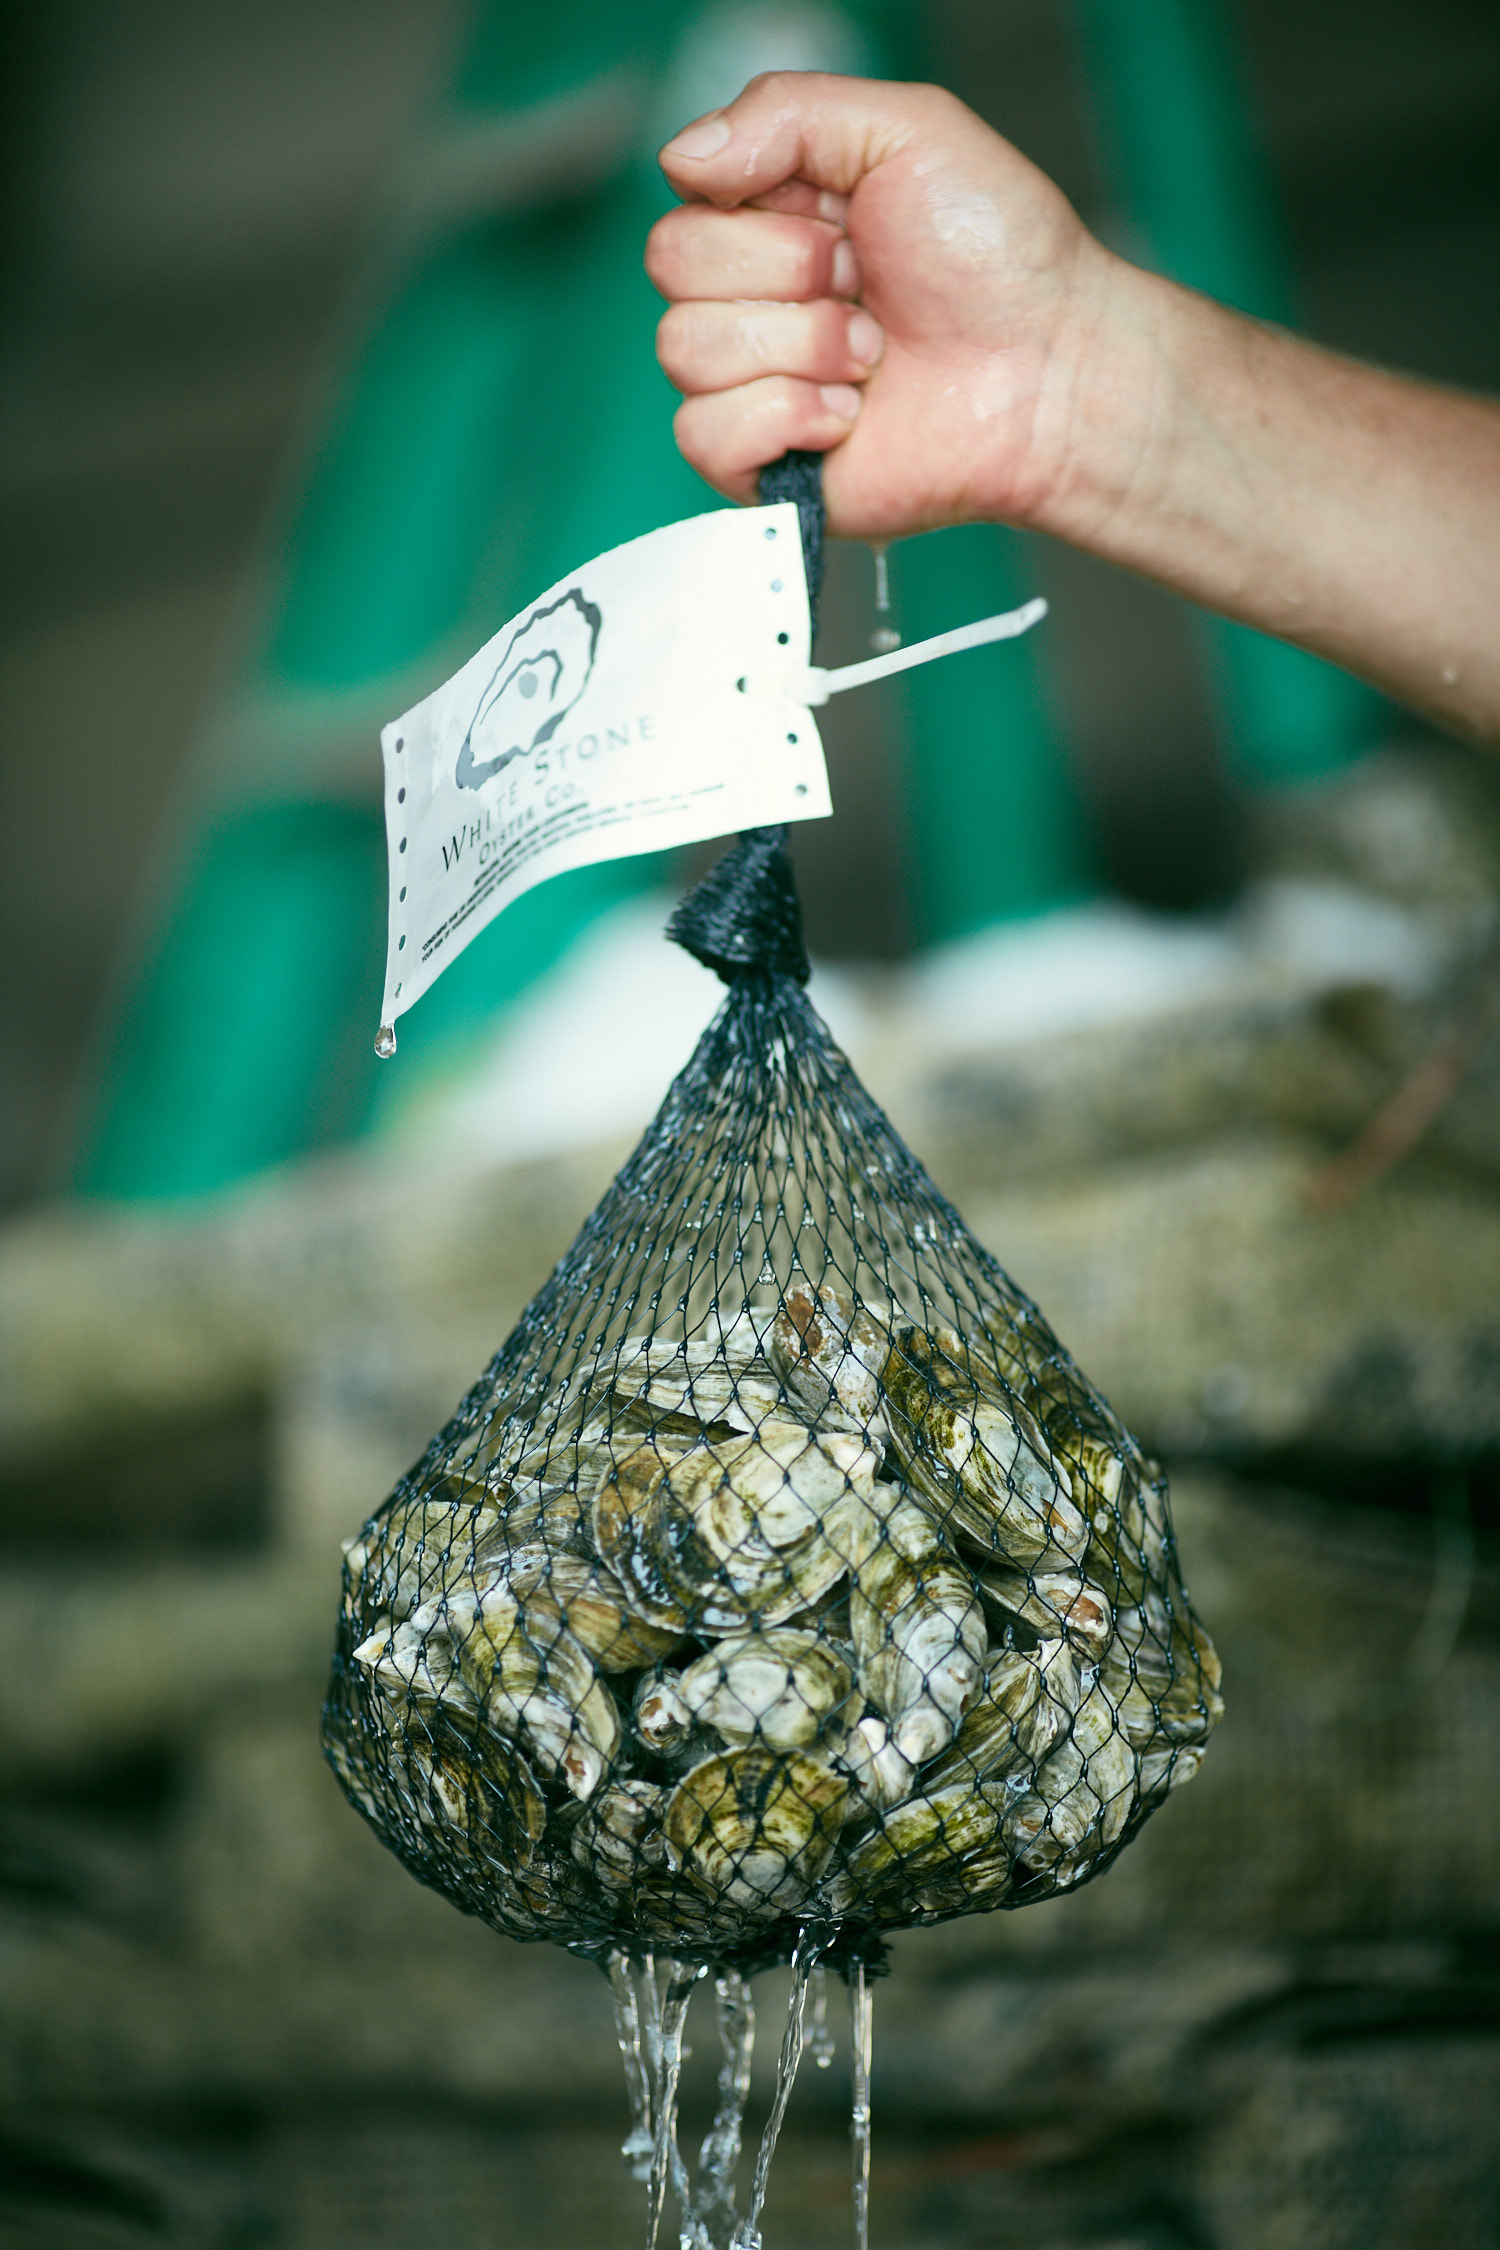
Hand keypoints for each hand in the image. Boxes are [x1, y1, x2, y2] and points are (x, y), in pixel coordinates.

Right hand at [647, 73, 1118, 543]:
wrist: (1050, 373)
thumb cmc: (998, 257)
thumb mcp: (906, 129)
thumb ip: (784, 110)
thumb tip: (678, 157)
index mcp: (772, 219)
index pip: (687, 198)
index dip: (766, 210)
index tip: (849, 223)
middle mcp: (753, 301)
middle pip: (671, 267)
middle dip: (788, 273)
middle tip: (867, 290)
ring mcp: (753, 387)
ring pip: (684, 351)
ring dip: (800, 346)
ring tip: (873, 356)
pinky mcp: (764, 468)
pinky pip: (703, 436)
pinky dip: (784, 418)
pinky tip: (849, 417)